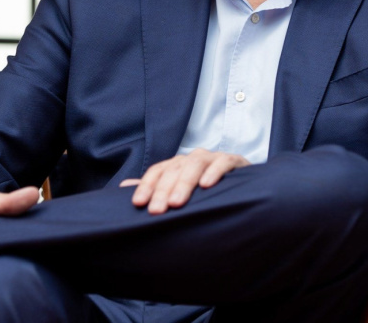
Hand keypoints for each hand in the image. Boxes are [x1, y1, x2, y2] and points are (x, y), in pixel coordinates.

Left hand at [120, 149, 249, 214]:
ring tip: (176, 202)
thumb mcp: (180, 191)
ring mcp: (212, 158)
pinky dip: (214, 172)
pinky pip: (222, 163)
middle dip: (163, 190)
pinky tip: (206, 186)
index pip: (157, 171)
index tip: (138, 204)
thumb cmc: (207, 191)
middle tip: (156, 210)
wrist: (244, 187)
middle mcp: (192, 158)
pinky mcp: (233, 161)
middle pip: (173, 170)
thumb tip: (124, 187)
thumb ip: (156, 188)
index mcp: (177, 165)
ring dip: (184, 183)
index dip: (146, 186)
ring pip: (194, 164)